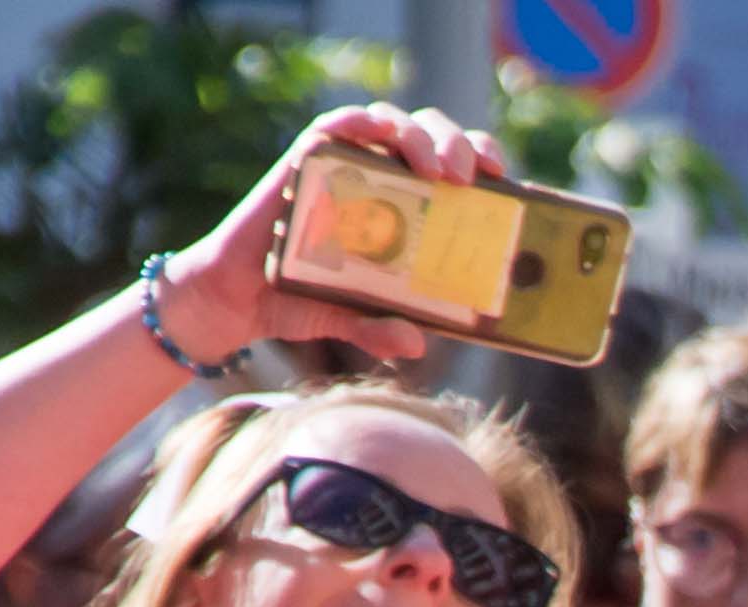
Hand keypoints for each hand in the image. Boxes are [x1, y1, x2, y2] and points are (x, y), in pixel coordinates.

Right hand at [162, 105, 507, 371]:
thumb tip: (417, 344)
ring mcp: (345, 166)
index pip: (458, 170)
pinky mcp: (306, 160)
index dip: (485, 163)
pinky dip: (360, 121)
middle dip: (458, 145)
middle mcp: (381, 180)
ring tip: (437, 169)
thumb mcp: (353, 320)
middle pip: (432, 139)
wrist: (241, 297)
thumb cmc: (305, 302)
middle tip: (468, 178)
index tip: (506, 180)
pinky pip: (337, 125)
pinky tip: (377, 128)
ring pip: (391, 123)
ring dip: (419, 135)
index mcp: (409, 210)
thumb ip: (381, 330)